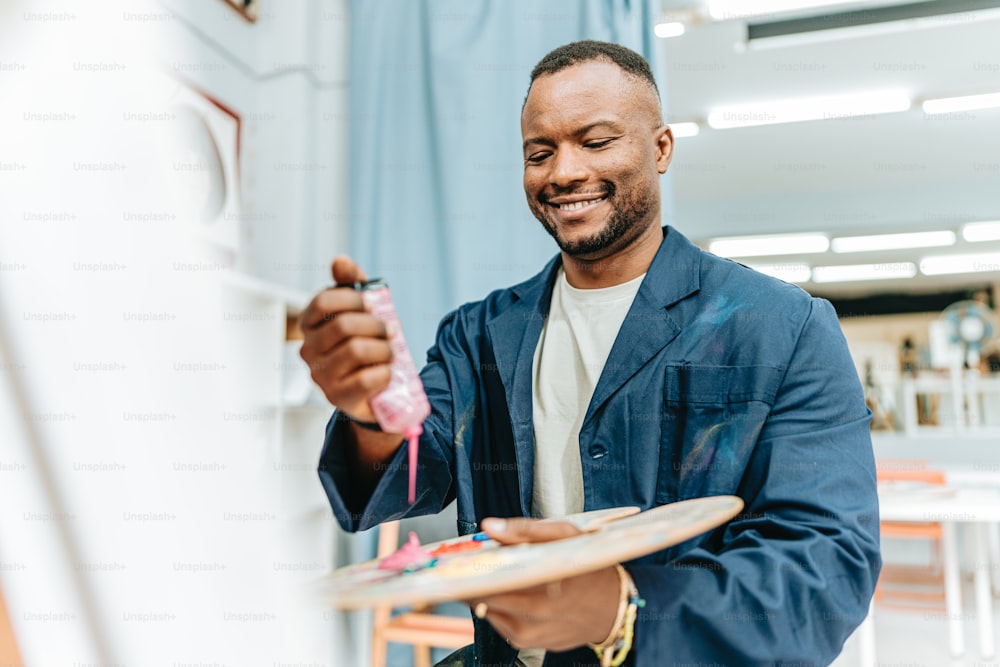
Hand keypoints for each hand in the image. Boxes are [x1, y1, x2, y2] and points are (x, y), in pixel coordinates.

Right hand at [299, 256, 391, 421]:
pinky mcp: (336, 397)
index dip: (353, 299)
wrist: (372, 387)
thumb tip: (339, 260)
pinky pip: (365, 379)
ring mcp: (319, 375)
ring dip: (383, 349)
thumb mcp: (359, 310)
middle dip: (375, 325)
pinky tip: (386, 372)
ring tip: (390, 352)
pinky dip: (383, 373)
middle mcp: (308, 349)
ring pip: (356, 351)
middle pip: (344, 326)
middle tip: (390, 331)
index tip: (372, 304)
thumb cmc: (363, 342)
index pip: (323, 301)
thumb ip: (352, 283)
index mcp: (309, 323)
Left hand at [467, 517, 620, 651]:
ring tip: (486, 577)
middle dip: (472, 582)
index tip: (457, 559)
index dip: (470, 570)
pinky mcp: (533, 645)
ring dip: (484, 595)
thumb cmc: (590, 567)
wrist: (614, 607)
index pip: (492, 581)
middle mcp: (536, 616)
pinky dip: (499, 609)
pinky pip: (503, 626)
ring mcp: (533, 634)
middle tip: (463, 567)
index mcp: (544, 586)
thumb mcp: (565, 536)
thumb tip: (489, 527)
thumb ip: (525, 531)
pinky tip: (507, 594)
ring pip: (490, 613)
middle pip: (485, 599)